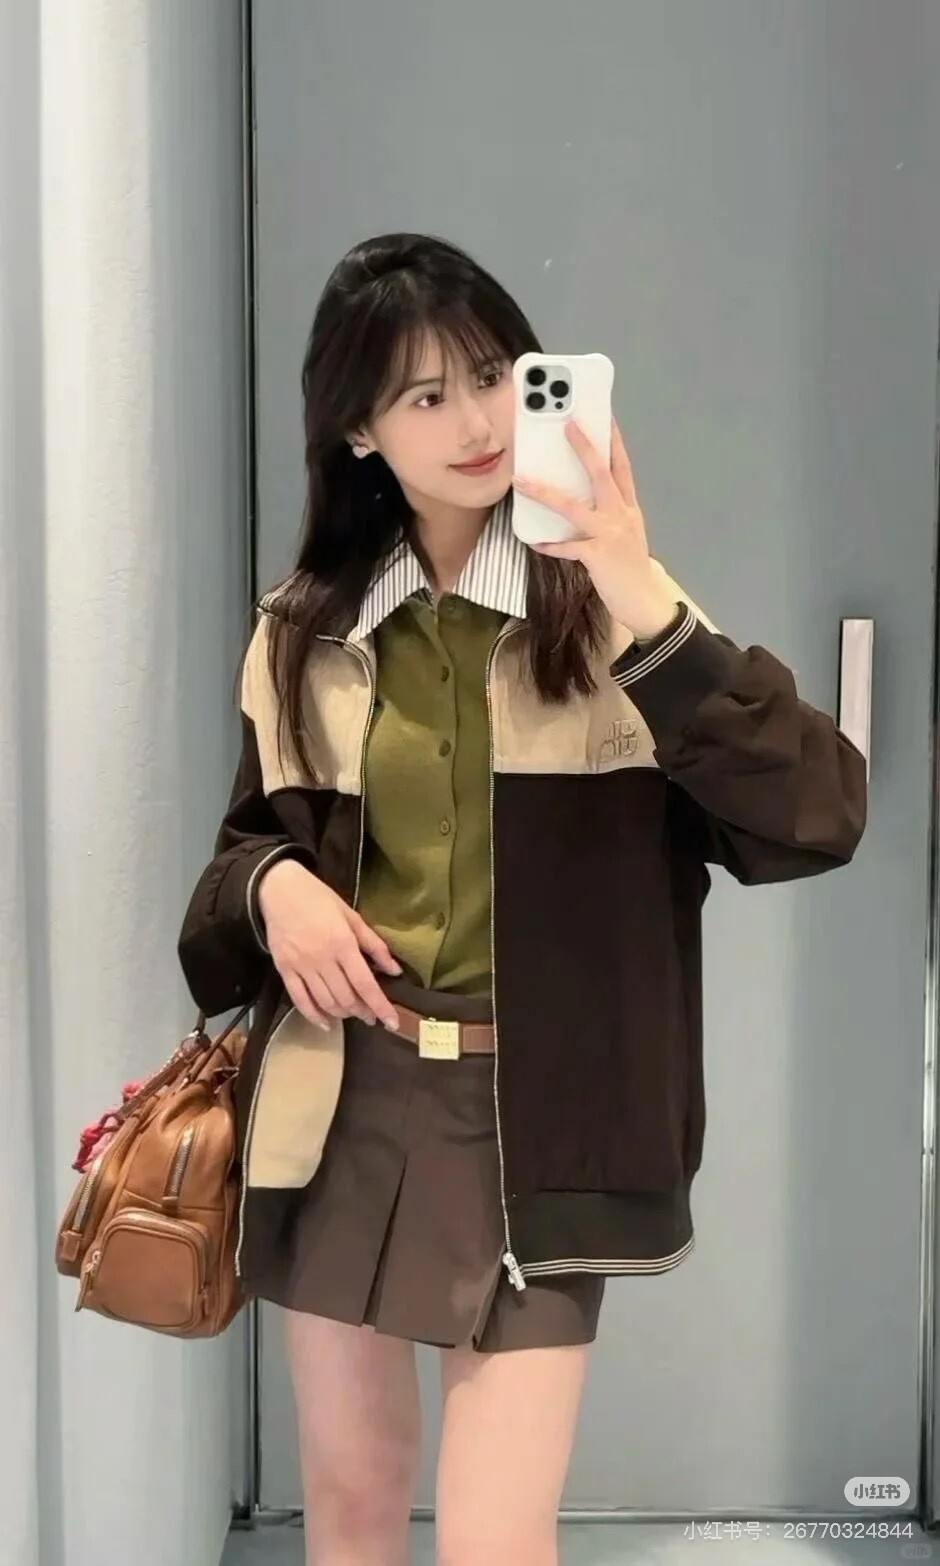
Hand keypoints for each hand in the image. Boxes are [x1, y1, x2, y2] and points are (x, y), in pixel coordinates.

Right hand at [257, 859, 402, 1031]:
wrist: (279, 890)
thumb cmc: (319, 899)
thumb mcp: (352, 916)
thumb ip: (374, 945)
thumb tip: (395, 970)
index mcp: (342, 943)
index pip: (365, 984)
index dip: (381, 1006)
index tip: (393, 1023)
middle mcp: (322, 959)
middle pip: (346, 998)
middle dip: (363, 1012)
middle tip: (372, 1015)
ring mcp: (301, 966)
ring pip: (326, 1002)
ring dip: (343, 1014)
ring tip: (353, 1014)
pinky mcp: (284, 970)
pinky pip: (300, 1001)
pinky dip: (314, 1016)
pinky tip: (327, 1023)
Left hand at [512, 418, 677, 639]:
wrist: (644, 601)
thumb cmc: (630, 567)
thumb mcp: (626, 534)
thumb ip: (609, 514)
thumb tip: (583, 498)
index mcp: (629, 508)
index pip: (622, 467)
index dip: (614, 441)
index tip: (604, 416)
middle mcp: (621, 516)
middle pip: (602, 475)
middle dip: (585, 448)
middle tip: (568, 424)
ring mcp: (610, 535)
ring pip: (575, 507)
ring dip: (546, 493)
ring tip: (522, 481)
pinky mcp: (598, 556)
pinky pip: (567, 547)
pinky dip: (550, 544)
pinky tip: (534, 540)